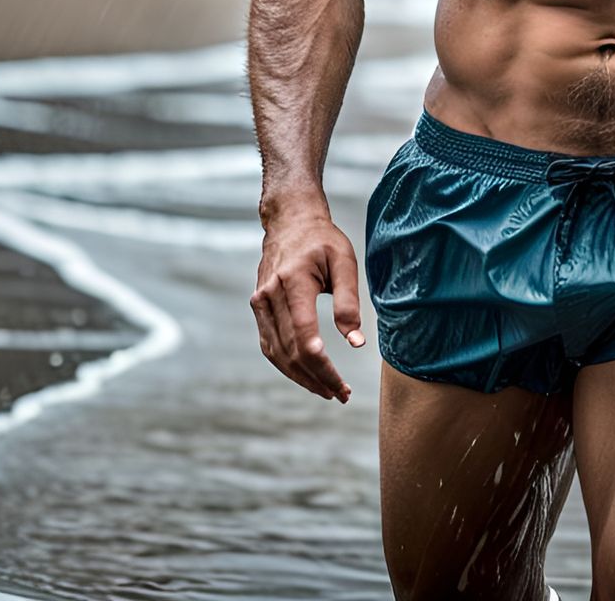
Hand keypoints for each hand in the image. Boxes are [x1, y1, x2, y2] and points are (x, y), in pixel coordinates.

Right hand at [251, 207, 365, 401]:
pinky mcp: (258, 307)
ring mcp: (260, 302)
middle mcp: (270, 294)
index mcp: (293, 281)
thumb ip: (349, 301)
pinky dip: (286, 365)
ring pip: (277, 353)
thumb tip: (356, 342)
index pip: (303, 334)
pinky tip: (306, 374)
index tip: (339, 384)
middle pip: (291, 349)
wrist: (290, 221)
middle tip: (341, 394)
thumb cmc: (322, 240)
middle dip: (316, 377)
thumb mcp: (344, 261)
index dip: (320, 364)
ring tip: (327, 391)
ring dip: (301, 377)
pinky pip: (269, 344)